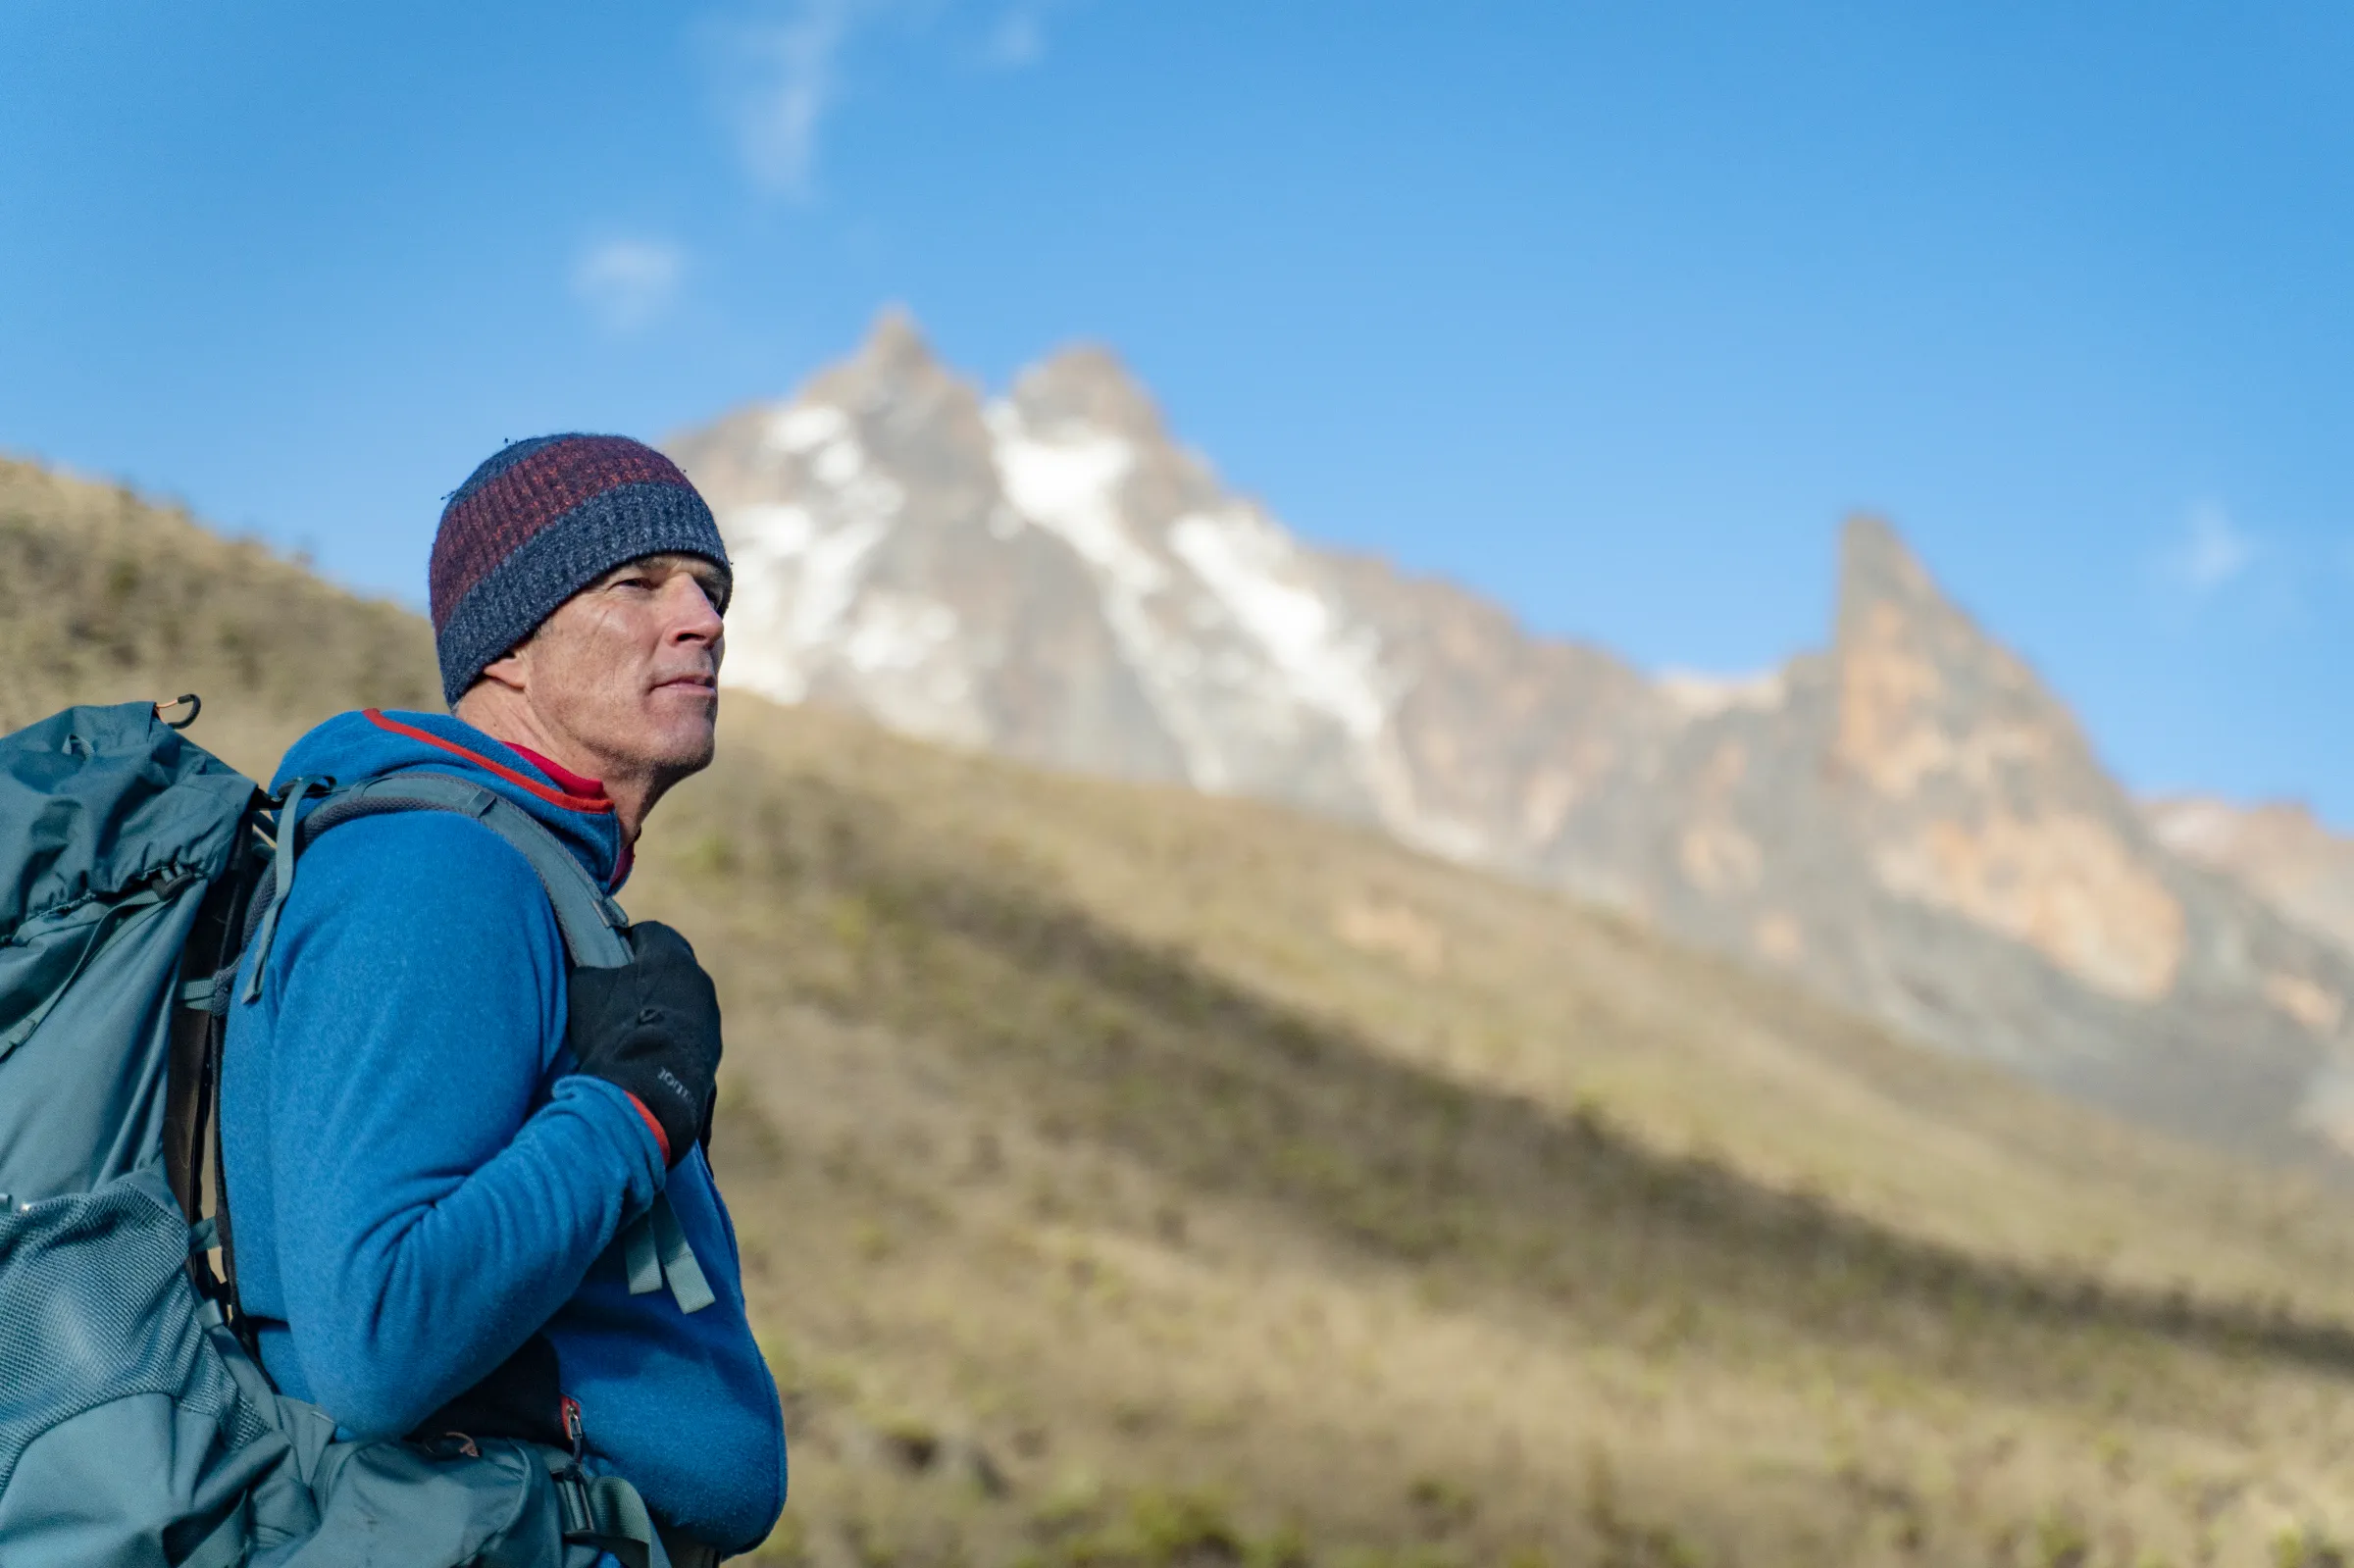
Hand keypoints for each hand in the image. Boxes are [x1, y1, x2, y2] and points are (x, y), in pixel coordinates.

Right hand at [565, 921, 721, 1167]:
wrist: (645, 1092)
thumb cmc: (612, 1032)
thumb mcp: (584, 989)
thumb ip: (591, 967)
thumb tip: (590, 964)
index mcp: (672, 956)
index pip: (650, 933)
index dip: (625, 943)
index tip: (609, 958)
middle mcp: (700, 981)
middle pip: (670, 968)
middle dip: (646, 978)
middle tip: (617, 996)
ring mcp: (710, 1018)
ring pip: (681, 1004)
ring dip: (660, 1012)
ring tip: (630, 1032)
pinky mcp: (712, 1051)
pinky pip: (686, 1035)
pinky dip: (669, 1040)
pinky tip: (645, 1056)